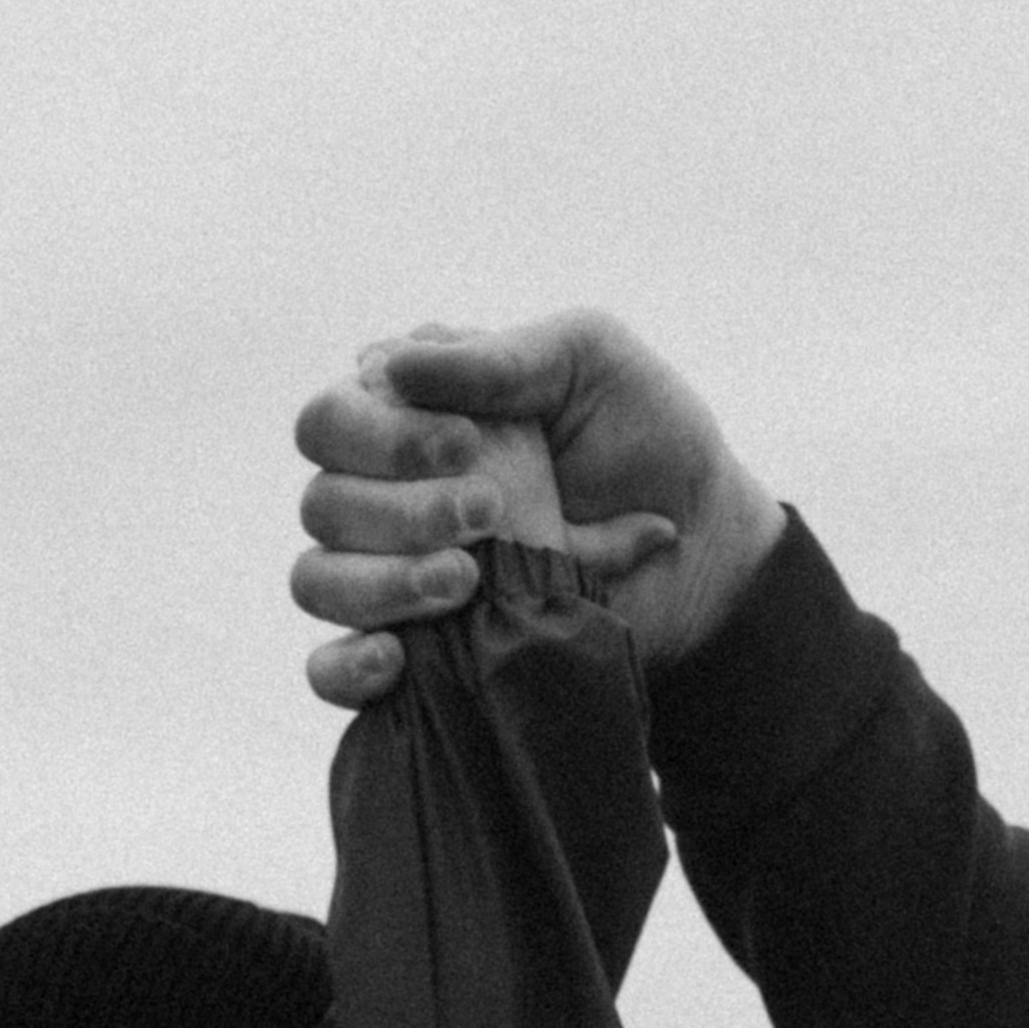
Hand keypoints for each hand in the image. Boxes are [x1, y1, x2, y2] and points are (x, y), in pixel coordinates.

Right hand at [291, 311, 782, 705]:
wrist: (710, 555)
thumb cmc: (649, 442)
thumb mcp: (588, 360)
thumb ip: (497, 357)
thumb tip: (388, 366)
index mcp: (411, 415)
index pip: (332, 420)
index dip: (381, 437)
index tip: (468, 446)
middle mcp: (388, 494)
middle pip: (322, 502)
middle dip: (398, 510)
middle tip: (488, 513)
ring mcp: (393, 577)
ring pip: (319, 580)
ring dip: (382, 582)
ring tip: (465, 582)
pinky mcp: (414, 654)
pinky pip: (329, 670)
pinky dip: (346, 667)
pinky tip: (396, 659)